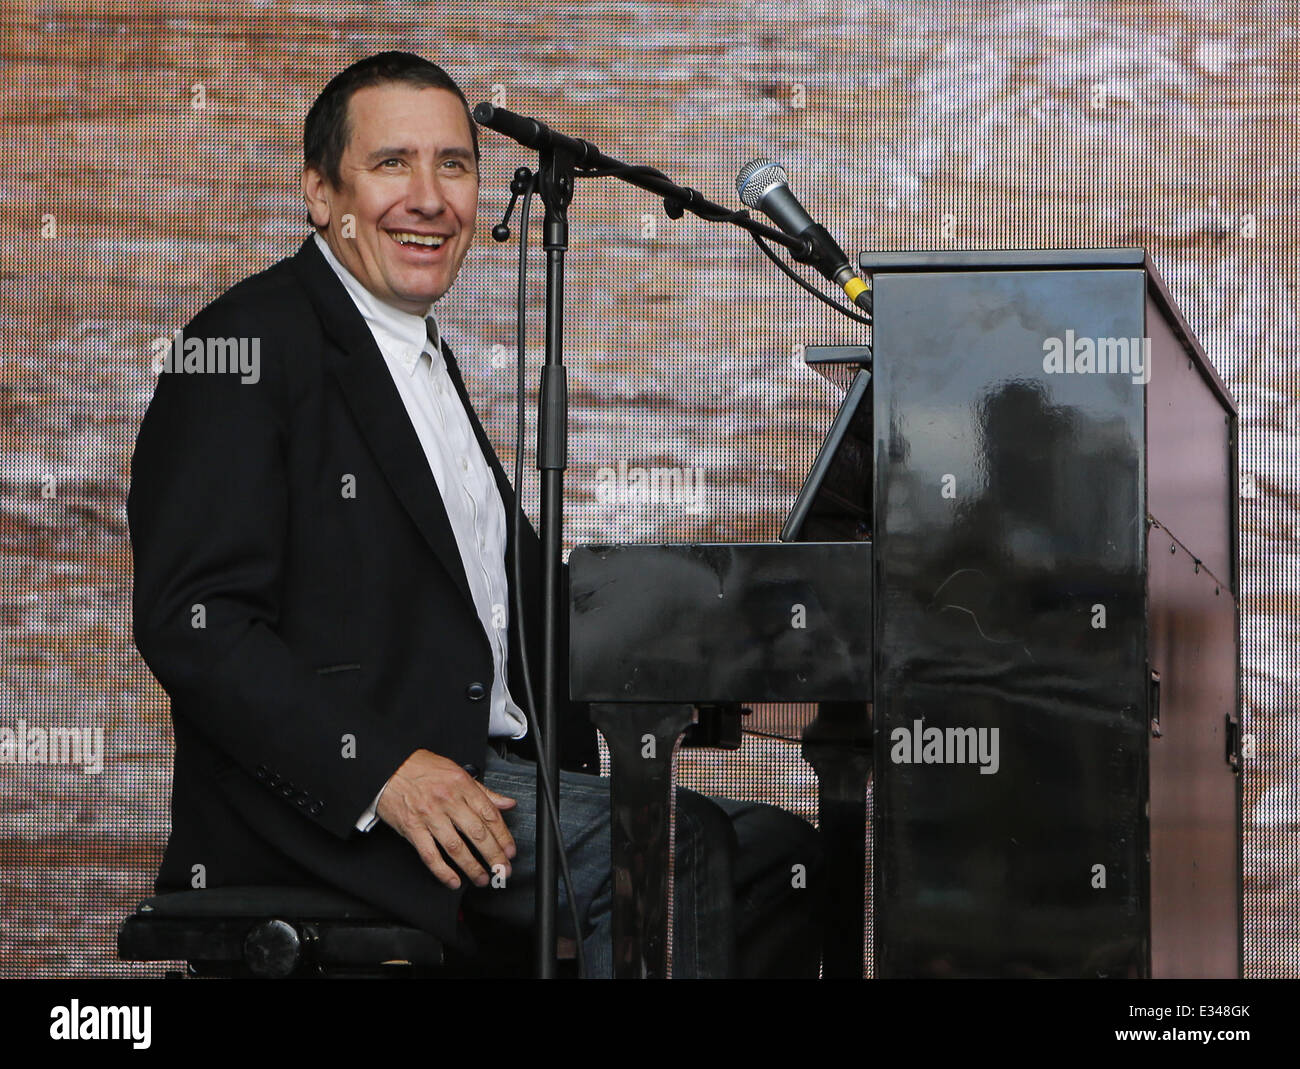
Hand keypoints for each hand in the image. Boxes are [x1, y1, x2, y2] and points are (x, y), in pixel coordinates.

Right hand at [376, 749, 516, 889]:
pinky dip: (443, 871)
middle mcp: (448, 800)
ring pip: (456, 847)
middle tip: (502, 870)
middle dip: (494, 856)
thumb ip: (483, 792)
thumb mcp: (457, 772)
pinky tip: (453, 880)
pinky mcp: (412, 828)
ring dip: (472, 867)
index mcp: (462, 785)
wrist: (388, 767)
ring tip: (481, 878)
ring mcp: (429, 815)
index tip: (510, 851)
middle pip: (477, 833)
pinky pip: (430, 854)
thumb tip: (507, 803)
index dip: (503, 836)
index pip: (490, 815)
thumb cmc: (422, 768)